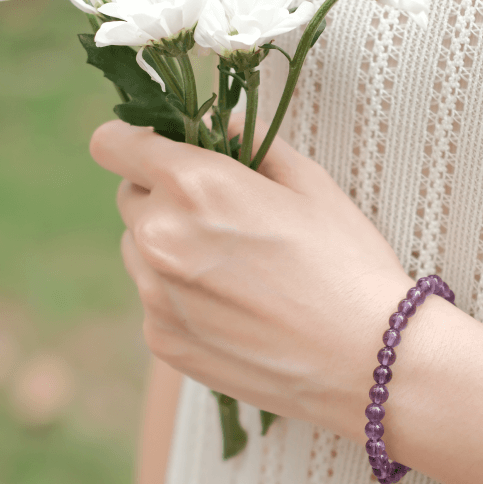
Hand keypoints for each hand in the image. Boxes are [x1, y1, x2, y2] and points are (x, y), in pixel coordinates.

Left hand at [88, 111, 413, 437]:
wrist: (369, 359)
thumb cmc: (348, 263)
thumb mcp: (309, 182)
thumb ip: (250, 139)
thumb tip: (216, 123)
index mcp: (193, 185)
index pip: (113, 144)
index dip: (134, 141)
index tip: (161, 152)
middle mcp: (159, 238)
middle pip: (130, 197)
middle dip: (164, 196)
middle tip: (222, 216)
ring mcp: (155, 296)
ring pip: (138, 250)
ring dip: (168, 247)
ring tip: (233, 269)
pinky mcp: (163, 341)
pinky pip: (154, 298)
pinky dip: (181, 295)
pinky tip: (236, 308)